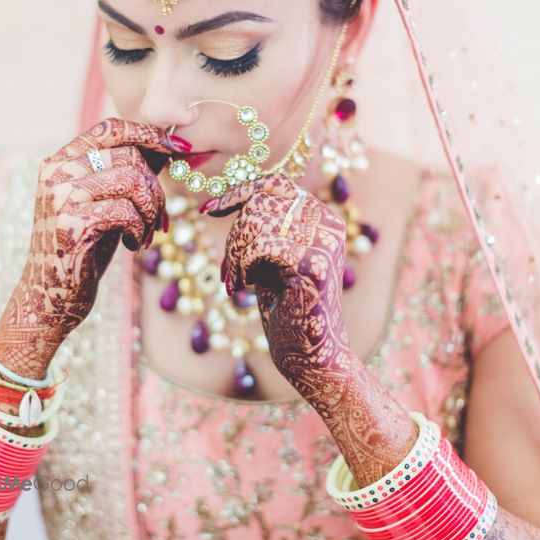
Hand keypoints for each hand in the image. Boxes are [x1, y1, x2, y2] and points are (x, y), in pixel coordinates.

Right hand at [0, 118, 187, 375]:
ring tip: (145, 232)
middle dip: (156, 189)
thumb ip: (128, 172)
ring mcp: (61, 197)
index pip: (111, 127)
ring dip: (152, 210)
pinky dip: (141, 229)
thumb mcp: (106, 202)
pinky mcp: (73, 225)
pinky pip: (128, 211)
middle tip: (157, 218)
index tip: (177, 147)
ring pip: (133, 181)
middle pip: (130, 156)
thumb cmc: (84, 249)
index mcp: (61, 161)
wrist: (50, 297)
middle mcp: (56, 172)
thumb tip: (168, 142)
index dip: (148, 133)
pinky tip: (134, 245)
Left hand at [200, 171, 354, 411]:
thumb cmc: (285, 307)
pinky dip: (241, 266)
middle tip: (228, 268)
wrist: (308, 353)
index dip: (239, 193)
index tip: (210, 210)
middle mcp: (329, 224)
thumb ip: (262, 227)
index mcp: (322, 217)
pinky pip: (260, 246)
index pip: (276, 185)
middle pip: (262, 201)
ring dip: (234, 253)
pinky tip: (242, 288)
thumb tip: (231, 198)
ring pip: (257, 221)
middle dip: (234, 233)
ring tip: (235, 280)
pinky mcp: (312, 265)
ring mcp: (324, 243)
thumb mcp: (269, 257)